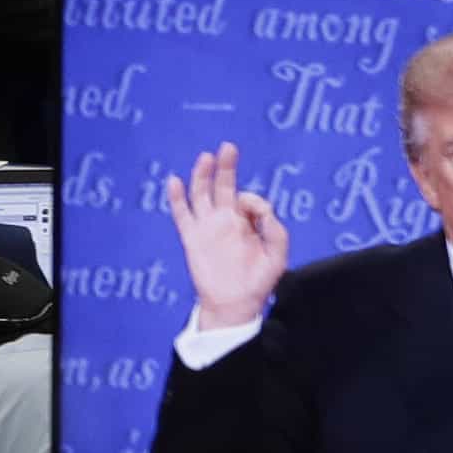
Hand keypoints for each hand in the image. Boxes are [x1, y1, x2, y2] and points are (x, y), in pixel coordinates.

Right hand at [163, 144, 291, 331]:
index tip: (259, 213)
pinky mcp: (192, 238)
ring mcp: (207, 227)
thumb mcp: (277, 255)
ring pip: (201, 194)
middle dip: (226, 166)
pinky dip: (177, 197)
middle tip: (228, 147)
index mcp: (245, 222)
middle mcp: (224, 219)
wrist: (234, 305)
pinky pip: (181, 214)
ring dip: (202, 175)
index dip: (253, 200)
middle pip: (222, 185)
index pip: (246, 198)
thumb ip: (275, 230)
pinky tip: (175, 180)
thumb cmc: (258, 281)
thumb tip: (261, 208)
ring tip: (206, 157)